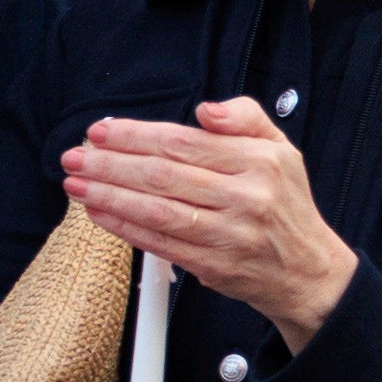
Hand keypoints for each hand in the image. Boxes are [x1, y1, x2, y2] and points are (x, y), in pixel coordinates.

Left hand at [58, 99, 351, 344]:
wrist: (306, 270)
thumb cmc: (284, 204)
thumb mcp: (281, 148)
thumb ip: (246, 117)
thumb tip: (206, 110)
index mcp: (260, 161)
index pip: (185, 142)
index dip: (137, 135)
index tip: (101, 131)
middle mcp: (246, 197)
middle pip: (164, 175)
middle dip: (111, 164)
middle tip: (75, 157)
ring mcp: (228, 234)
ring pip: (157, 211)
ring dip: (109, 196)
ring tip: (77, 184)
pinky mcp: (213, 266)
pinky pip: (160, 243)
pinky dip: (124, 227)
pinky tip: (99, 213)